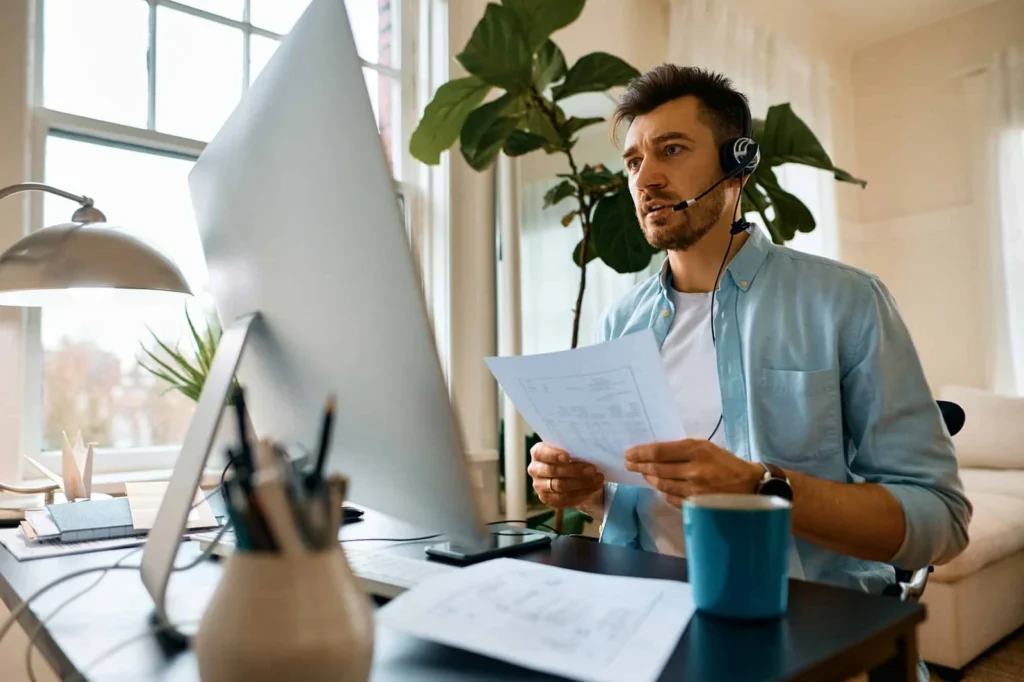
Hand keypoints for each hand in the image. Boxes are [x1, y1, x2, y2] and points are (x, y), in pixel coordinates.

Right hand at [528, 442, 604, 510]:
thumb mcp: (571, 450)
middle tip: (592, 469)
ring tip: (598, 479)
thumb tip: (588, 449)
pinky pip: (564, 499)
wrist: (573, 475)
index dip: (553, 455)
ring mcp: (539, 486)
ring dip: (582, 483)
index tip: (568, 456)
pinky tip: (593, 488)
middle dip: (574, 470)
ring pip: (560, 486)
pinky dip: (581, 494)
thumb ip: (574, 448)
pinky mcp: (547, 499)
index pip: (541, 453)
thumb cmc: (572, 457)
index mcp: (538, 453)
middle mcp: (535, 469)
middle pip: (553, 471)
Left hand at [625, 439, 763, 507]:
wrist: (749, 486)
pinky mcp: (695, 505)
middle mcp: (693, 470)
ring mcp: (694, 490)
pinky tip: (660, 487)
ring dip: (648, 478)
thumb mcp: (706, 447)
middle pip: (656, 469)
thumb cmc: (725, 463)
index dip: (640, 453)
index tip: (628, 453)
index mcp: (697, 450)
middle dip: (639, 466)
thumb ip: (682, 450)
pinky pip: (670, 498)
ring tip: (643, 473)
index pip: (659, 452)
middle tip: (629, 463)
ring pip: (661, 484)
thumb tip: (654, 453)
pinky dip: (662, 491)